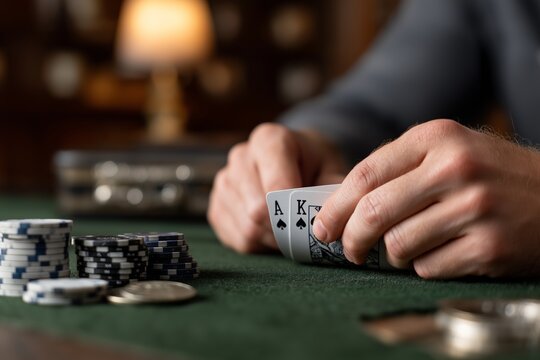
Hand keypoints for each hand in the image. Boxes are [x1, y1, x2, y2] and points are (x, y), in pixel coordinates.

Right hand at [208, 123, 345, 252]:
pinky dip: (260, 244)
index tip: (313, 219)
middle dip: (286, 228)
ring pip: (247, 228)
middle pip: (258, 210)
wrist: (297, 161)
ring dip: (274, 239)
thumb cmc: (316, 165)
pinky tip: (272, 232)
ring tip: (290, 229)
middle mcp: (240, 156)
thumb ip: (334, 192)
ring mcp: (224, 181)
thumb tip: (332, 223)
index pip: (275, 188)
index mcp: (269, 140)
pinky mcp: (216, 205)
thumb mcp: (333, 169)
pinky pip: (237, 239)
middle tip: (305, 230)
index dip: (295, 211)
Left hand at [313, 119, 539, 277]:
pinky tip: (439, 255)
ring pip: (399, 245)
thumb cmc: (490, 173)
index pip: (366, 174)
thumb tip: (342, 205)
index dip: (335, 206)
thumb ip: (398, 168)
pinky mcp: (490, 245)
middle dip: (351, 239)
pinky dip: (423, 267)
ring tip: (404, 249)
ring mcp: (475, 207)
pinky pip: (429, 267)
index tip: (322, 227)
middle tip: (348, 250)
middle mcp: (455, 167)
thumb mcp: (448, 150)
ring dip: (392, 255)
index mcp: (436, 137)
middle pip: (375, 212)